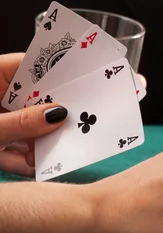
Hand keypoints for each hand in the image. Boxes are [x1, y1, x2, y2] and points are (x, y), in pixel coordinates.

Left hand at [0, 53, 67, 175]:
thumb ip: (21, 123)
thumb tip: (58, 114)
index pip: (30, 66)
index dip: (56, 73)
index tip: (81, 83)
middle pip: (31, 98)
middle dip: (48, 117)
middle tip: (70, 125)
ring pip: (24, 125)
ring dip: (35, 143)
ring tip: (44, 156)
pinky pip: (12, 146)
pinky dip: (20, 157)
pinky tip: (31, 166)